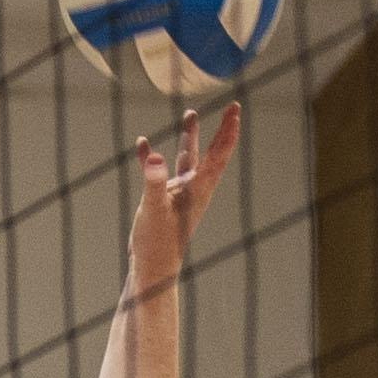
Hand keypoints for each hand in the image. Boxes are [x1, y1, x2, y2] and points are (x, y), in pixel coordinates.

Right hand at [123, 101, 240, 297]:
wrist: (152, 269)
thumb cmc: (158, 243)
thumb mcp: (153, 210)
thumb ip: (153, 182)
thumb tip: (154, 157)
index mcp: (199, 188)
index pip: (219, 154)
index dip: (228, 130)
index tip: (235, 109)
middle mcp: (194, 188)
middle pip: (212, 153)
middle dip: (220, 130)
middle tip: (232, 108)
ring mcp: (180, 194)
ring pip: (188, 159)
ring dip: (189, 138)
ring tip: (190, 115)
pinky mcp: (164, 201)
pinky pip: (160, 173)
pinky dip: (152, 159)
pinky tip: (142, 144)